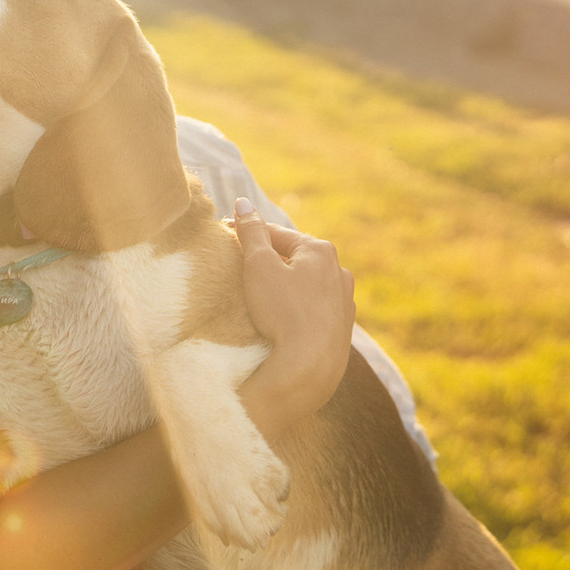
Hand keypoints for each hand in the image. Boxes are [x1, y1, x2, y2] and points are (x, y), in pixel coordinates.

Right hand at [229, 197, 355, 443]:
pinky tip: (284, 319)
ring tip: (263, 296)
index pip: (276, 234)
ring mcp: (344, 301)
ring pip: (307, 284)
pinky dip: (298, 308)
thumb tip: (243, 203)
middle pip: (294, 258)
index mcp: (320, 250)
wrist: (310, 366)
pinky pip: (315, 309)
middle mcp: (339, 271)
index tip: (225, 236)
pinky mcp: (342, 329)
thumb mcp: (258, 265)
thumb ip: (251, 232)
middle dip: (270, 259)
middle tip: (241, 267)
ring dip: (287, 284)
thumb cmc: (282, 311)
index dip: (247, 233)